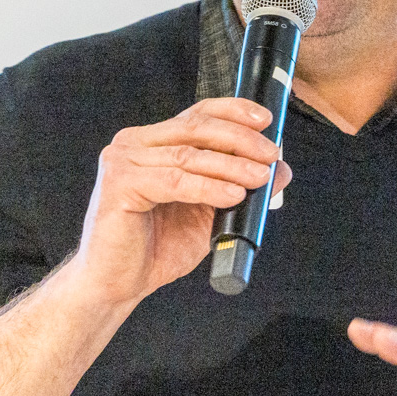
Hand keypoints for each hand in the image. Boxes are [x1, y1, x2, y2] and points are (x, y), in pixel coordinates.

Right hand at [74, 98, 291, 305]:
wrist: (116, 284)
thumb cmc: (154, 249)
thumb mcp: (208, 213)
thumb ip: (238, 186)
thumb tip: (280, 169)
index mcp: (151, 143)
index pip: (196, 115)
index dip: (232, 111)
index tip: (264, 119)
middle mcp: (133, 145)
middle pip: (195, 128)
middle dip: (239, 139)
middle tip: (269, 154)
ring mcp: (122, 162)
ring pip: (188, 156)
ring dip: (231, 165)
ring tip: (259, 177)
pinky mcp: (119, 185)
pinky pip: (175, 182)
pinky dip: (208, 188)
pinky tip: (233, 194)